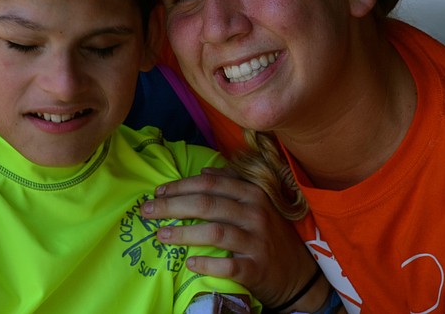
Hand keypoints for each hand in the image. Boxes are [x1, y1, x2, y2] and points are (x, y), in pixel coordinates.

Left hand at [140, 167, 319, 307]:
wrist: (297, 274)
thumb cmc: (268, 234)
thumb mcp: (256, 203)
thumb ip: (232, 183)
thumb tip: (205, 170)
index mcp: (252, 193)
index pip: (210, 183)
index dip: (181, 186)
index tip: (157, 192)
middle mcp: (255, 213)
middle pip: (207, 204)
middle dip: (172, 206)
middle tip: (147, 211)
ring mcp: (257, 241)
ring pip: (215, 232)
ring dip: (183, 234)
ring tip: (161, 235)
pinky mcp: (256, 268)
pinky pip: (228, 265)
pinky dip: (206, 264)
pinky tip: (190, 263)